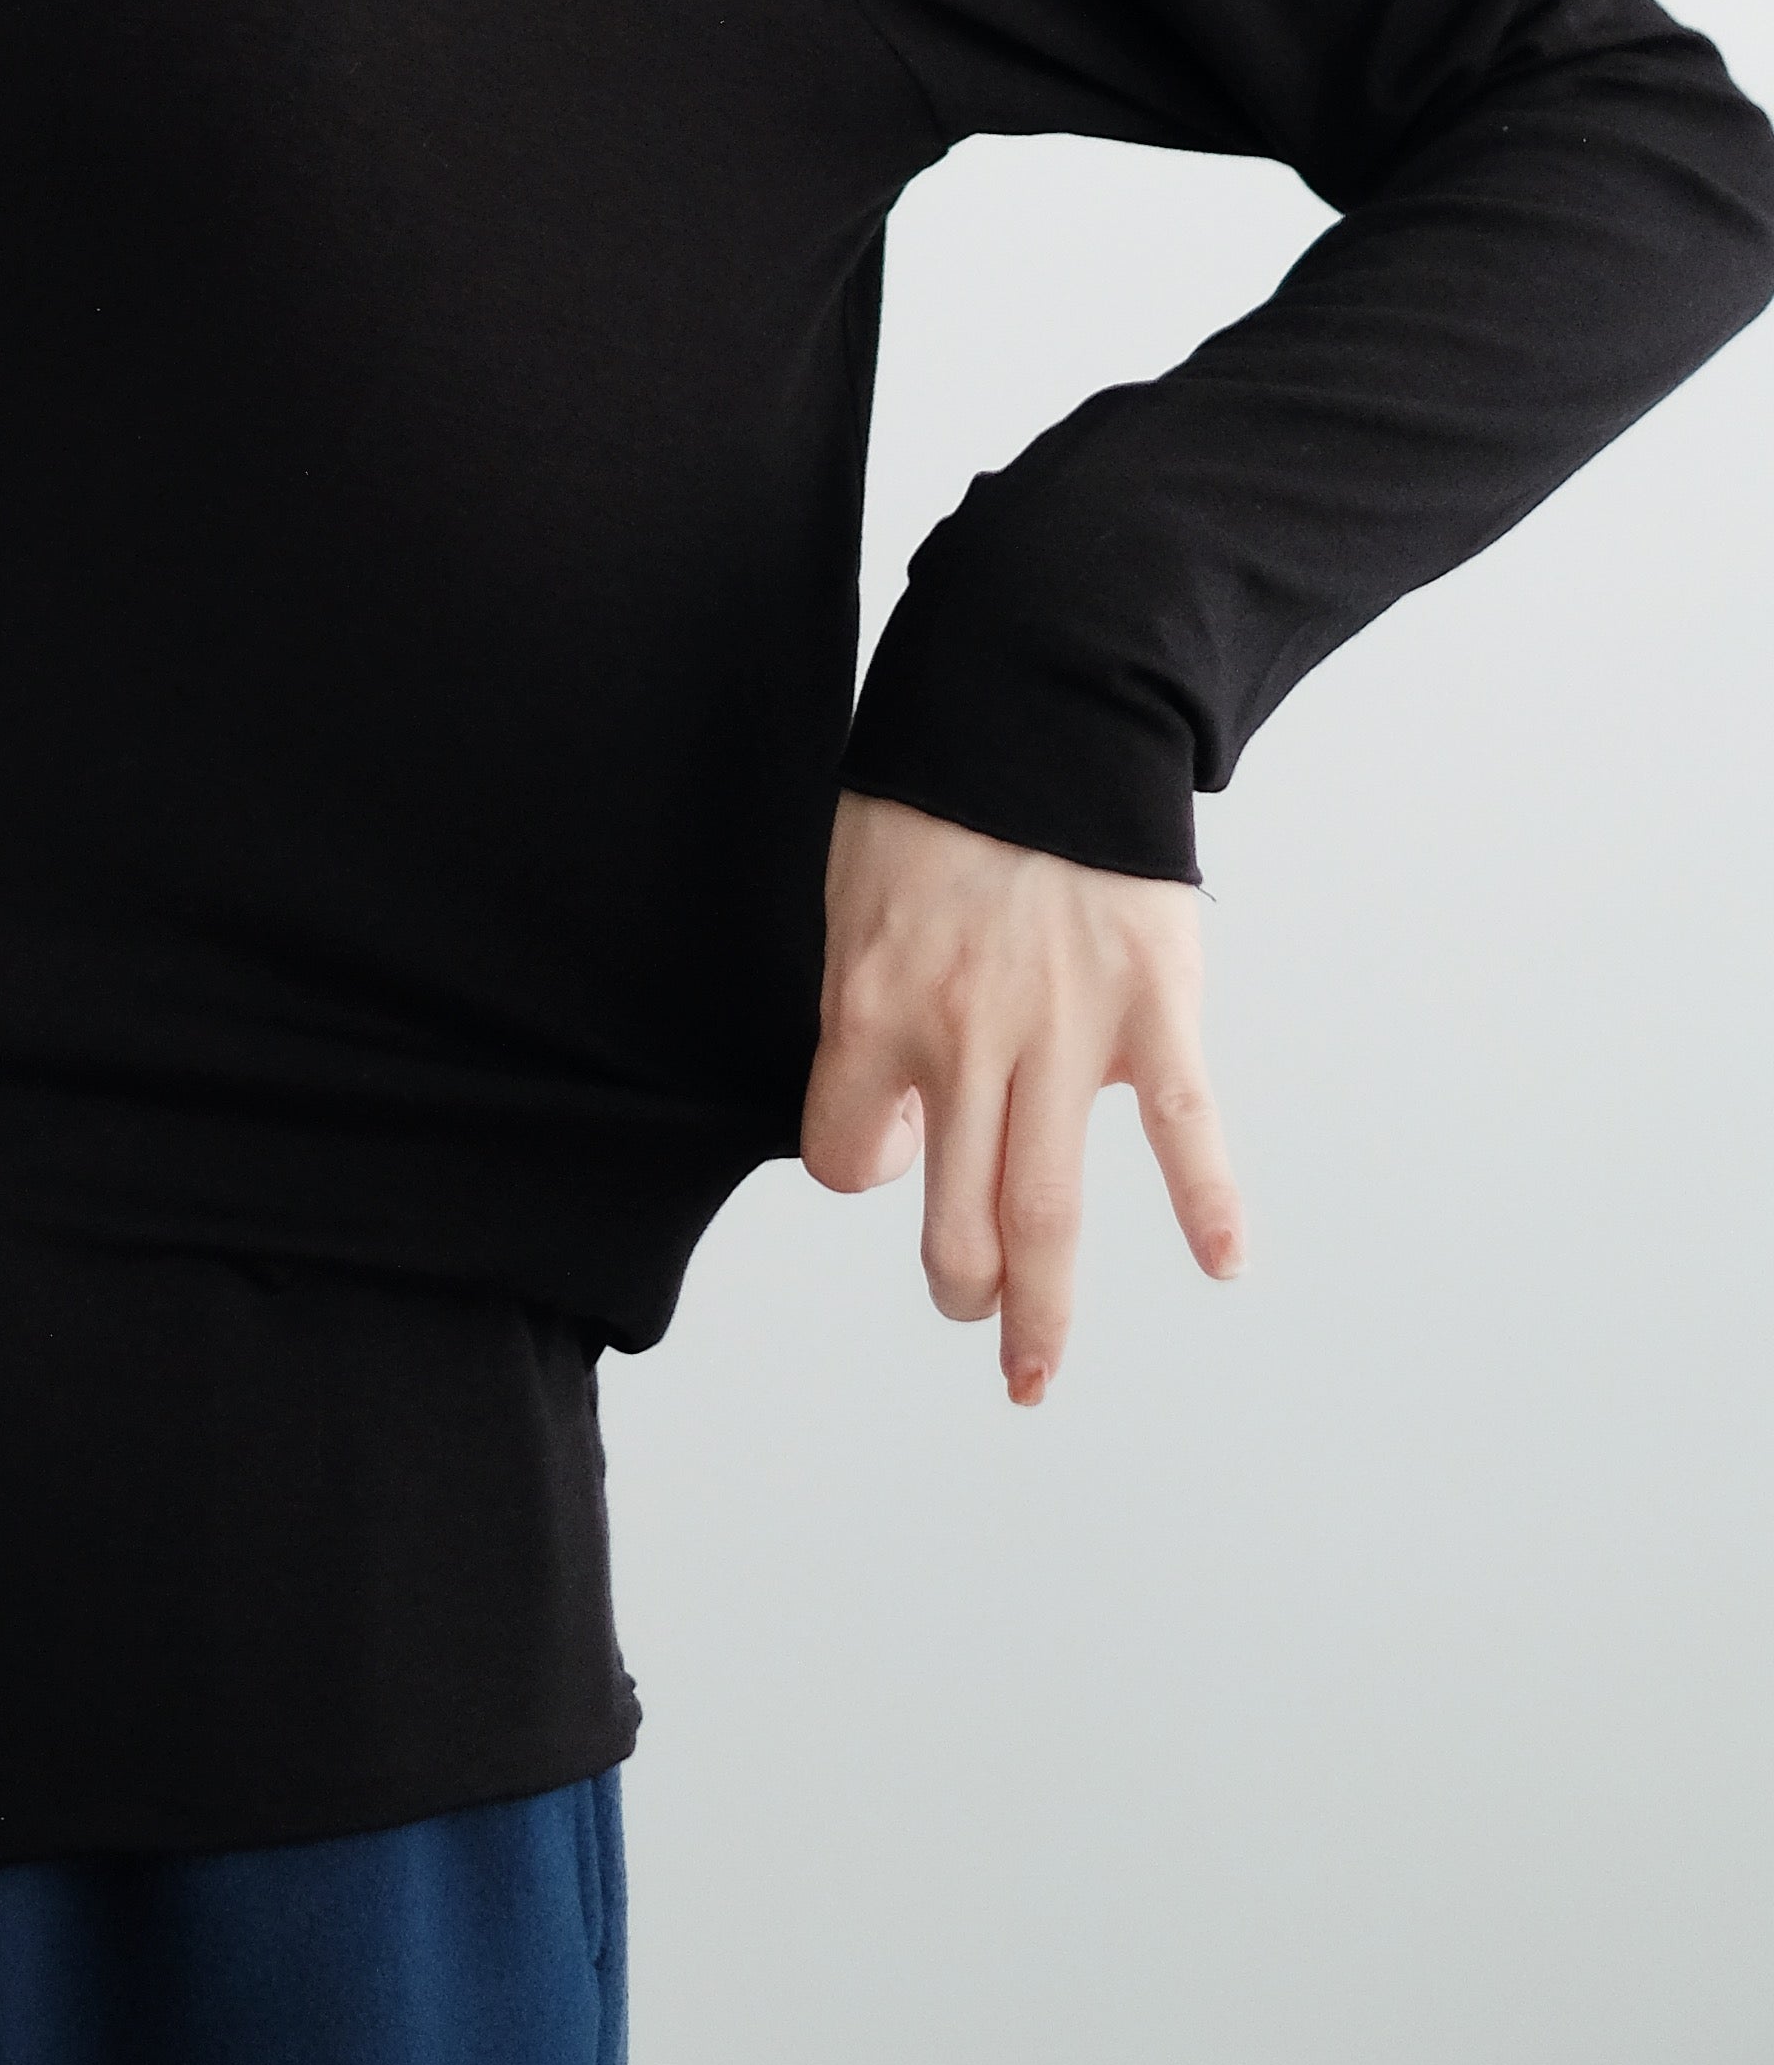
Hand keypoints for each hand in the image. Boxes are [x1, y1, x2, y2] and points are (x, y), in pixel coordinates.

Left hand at [798, 787, 1244, 1403]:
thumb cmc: (937, 782)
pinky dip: (1209, 1203)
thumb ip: (863, 997)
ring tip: (1031, 1370)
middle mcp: (964, 1041)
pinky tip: (1222, 1264)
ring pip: (1047, 1209)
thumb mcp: (854, 886)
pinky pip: (1183, 1127)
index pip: (841, 1153)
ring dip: (1040, 1308)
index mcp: (875, 1005)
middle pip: (955, 1217)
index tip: (884, 1158)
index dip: (858, 1167)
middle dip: (960, 1286)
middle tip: (970, 1311)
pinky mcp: (1152, 1005)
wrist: (1035, 694)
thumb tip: (875, 1101)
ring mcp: (1063, 1032)